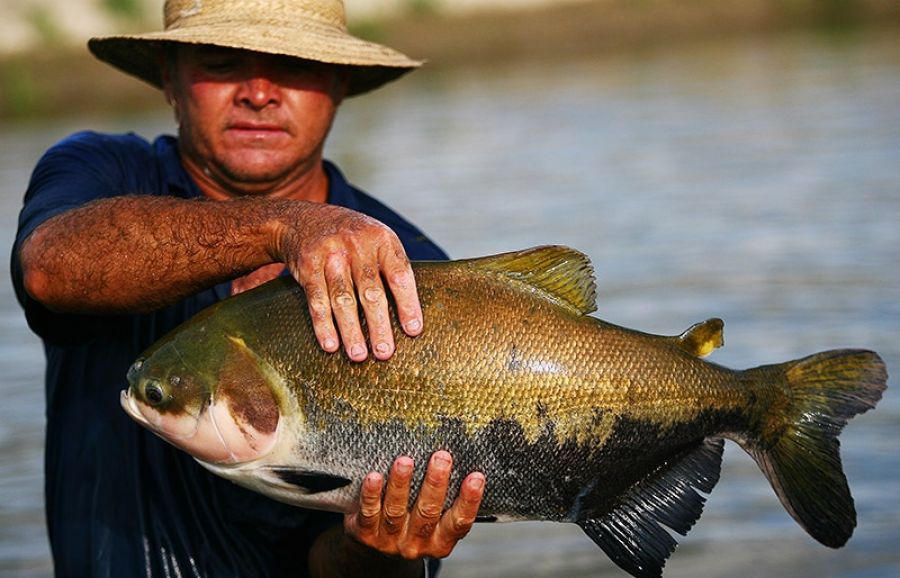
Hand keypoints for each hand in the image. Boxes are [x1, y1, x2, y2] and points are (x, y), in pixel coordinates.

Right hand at [272, 203, 422, 361]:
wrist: (304, 219)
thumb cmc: (352, 239)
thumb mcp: (376, 240)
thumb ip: (391, 268)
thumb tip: (411, 315)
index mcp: (382, 240)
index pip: (400, 275)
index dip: (408, 304)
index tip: (413, 330)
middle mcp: (357, 246)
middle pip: (371, 292)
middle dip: (379, 325)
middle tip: (385, 352)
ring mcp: (331, 255)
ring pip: (343, 299)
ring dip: (351, 331)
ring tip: (359, 355)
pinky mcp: (308, 266)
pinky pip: (317, 300)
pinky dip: (324, 325)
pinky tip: (331, 344)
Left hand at [344, 451, 484, 559]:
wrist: (374, 547)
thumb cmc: (411, 520)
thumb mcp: (434, 517)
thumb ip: (444, 497)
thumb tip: (462, 456)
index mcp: (440, 541)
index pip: (459, 522)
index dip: (469, 501)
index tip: (476, 476)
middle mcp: (417, 543)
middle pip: (428, 513)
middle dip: (435, 484)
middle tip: (441, 457)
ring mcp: (390, 541)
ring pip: (396, 511)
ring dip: (401, 484)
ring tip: (405, 461)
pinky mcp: (366, 535)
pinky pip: (369, 513)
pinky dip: (372, 495)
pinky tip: (374, 477)